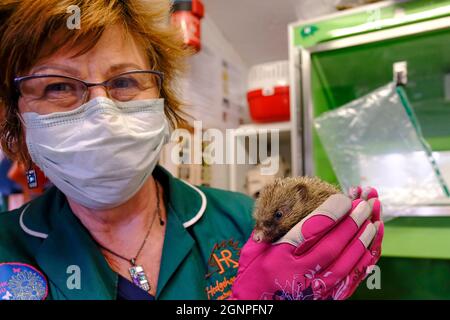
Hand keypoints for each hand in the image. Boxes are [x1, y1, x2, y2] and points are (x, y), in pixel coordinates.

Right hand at [231, 187, 383, 299]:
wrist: (255, 306)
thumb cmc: (252, 273)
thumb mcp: (253, 248)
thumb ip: (270, 227)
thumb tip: (292, 203)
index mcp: (278, 258)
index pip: (309, 232)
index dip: (330, 213)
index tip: (344, 198)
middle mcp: (297, 275)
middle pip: (331, 246)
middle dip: (351, 223)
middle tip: (365, 204)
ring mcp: (313, 290)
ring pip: (345, 263)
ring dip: (362, 241)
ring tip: (374, 221)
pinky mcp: (324, 298)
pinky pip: (349, 280)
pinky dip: (363, 262)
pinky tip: (371, 247)